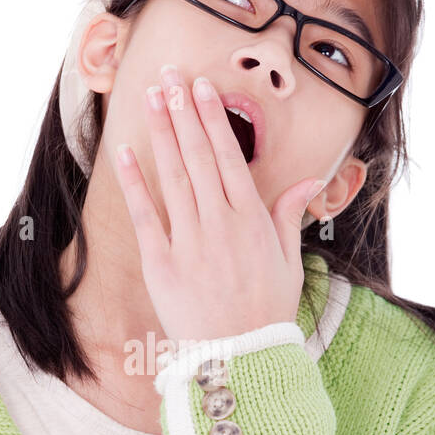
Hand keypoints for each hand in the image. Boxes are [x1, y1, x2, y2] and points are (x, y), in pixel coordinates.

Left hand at [112, 62, 324, 347]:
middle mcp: (220, 223)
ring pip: (173, 176)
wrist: (241, 359)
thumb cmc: (267, 312)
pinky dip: (134, 182)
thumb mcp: (289, 262)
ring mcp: (189, 242)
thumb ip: (289, 216)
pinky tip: (125, 151)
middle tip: (168, 76)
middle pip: (198, 156)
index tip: (201, 88)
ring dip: (160, 133)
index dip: (213, 119)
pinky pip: (146, 215)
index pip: (229, 156)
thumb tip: (309, 179)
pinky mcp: (162, 264)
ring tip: (148, 98)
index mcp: (252, 219)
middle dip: (181, 112)